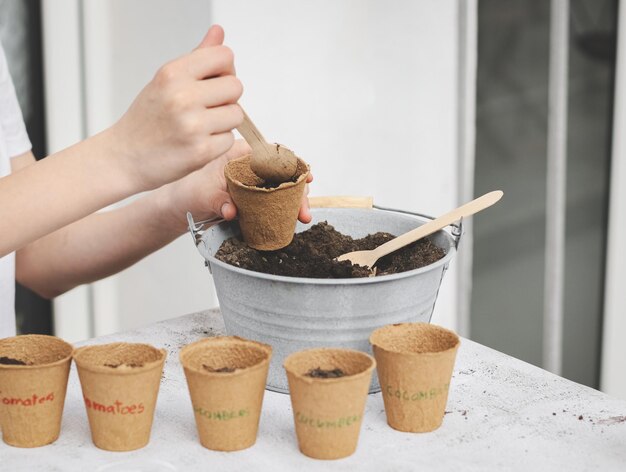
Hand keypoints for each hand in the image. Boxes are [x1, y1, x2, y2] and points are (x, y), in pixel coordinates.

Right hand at [110, 25, 242, 191]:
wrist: (124, 158)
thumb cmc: (147, 119)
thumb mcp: (166, 81)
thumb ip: (198, 57)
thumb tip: (219, 33)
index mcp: (173, 73)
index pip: (224, 56)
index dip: (225, 70)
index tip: (213, 83)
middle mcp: (182, 96)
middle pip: (236, 87)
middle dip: (226, 99)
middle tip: (206, 109)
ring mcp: (192, 125)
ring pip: (236, 115)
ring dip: (224, 123)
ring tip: (200, 128)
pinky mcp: (200, 151)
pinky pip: (229, 140)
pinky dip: (218, 144)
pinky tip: (197, 144)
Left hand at [157, 140, 313, 233]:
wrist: (180, 207)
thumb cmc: (188, 192)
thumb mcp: (202, 196)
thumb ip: (218, 201)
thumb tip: (231, 211)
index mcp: (239, 154)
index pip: (272, 155)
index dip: (292, 166)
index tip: (305, 178)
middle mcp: (250, 166)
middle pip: (283, 173)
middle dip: (298, 190)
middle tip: (303, 209)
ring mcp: (254, 183)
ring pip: (282, 188)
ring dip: (295, 201)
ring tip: (303, 217)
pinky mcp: (255, 198)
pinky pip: (275, 201)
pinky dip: (286, 210)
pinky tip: (294, 219)